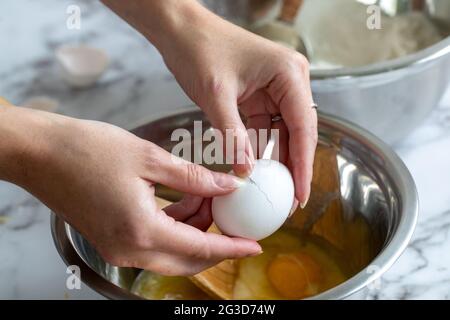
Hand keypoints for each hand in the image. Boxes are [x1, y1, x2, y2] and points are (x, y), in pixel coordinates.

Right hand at [0, 107, 260, 274]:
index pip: (200, 248)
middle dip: (214, 240)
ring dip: (193, 231)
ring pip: (171, 251)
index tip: (254, 246)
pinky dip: (173, 227)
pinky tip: (184, 202)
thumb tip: (228, 186)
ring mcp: (118, 248)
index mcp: (142, 231)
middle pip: (187, 258)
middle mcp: (129, 249)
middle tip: (231, 215)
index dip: (231, 248)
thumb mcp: (150, 158)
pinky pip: (153, 243)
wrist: (41, 153)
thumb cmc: (88, 150)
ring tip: (207, 198)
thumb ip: (195, 177)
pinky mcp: (111, 240)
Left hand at [102, 0, 317, 206]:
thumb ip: (233, 136)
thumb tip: (246, 174)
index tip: (300, 195)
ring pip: (284, 132)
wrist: (181, 31)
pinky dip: (262, 148)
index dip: (303, 165)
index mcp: (288, 74)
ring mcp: (277, 87)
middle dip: (295, 166)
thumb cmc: (198, 51)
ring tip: (276, 191)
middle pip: (299, 132)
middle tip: (290, 200)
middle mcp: (290, 80)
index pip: (303, 127)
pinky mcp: (262, 94)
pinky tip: (258, 169)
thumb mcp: (216, 97)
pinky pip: (267, 127)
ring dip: (279, 160)